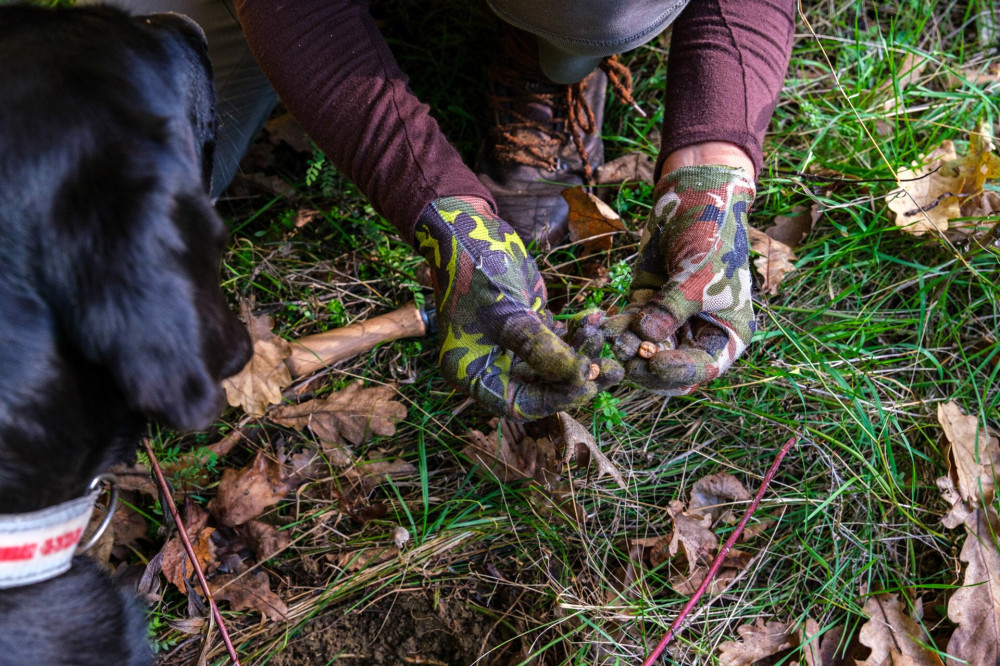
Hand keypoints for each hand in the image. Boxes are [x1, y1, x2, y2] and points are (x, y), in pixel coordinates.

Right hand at [415, 196, 621, 418]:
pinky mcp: (527, 326)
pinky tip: (594, 318)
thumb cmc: (477, 272)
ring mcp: (510, 346)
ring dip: (581, 353)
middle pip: (541, 387)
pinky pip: (556, 339)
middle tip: (611, 368)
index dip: (555, 398)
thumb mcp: (510, 315)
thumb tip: (583, 378)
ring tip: (604, 337)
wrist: (468, 229)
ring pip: (553, 364)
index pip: (520, 404)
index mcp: (473, 374)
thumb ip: (544, 350)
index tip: (587, 382)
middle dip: (576, 376)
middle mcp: (491, 365)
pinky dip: (575, 332)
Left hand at [603, 165, 755, 394]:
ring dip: (626, 348)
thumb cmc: (711, 236)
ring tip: (610, 342)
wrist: (692, 200)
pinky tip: (602, 325)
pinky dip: (616, 328)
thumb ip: (672, 308)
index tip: (655, 362)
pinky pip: (629, 326)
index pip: (704, 367)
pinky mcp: (645, 306)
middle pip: (671, 367)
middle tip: (624, 361)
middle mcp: (699, 333)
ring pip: (645, 350)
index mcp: (727, 334)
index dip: (680, 371)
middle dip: (646, 365)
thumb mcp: (698, 274)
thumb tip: (646, 338)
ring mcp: (670, 322)